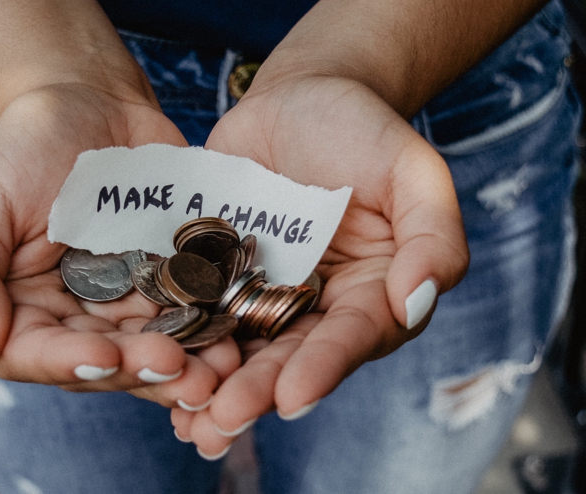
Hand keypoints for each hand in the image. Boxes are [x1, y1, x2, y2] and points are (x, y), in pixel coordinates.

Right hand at [0, 84, 240, 407]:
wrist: (90, 103)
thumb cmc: (23, 150)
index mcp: (22, 312)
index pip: (36, 356)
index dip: (70, 364)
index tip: (106, 357)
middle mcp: (76, 322)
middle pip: (106, 365)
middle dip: (142, 371)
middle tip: (180, 368)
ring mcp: (129, 307)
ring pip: (156, 352)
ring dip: (189, 368)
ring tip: (220, 369)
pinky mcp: (174, 285)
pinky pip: (195, 317)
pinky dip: (215, 332)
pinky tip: (238, 337)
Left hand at [174, 75, 468, 455]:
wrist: (300, 96)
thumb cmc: (365, 129)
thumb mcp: (413, 171)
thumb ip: (433, 236)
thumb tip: (417, 302)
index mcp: (373, 294)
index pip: (352, 337)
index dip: (324, 367)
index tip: (293, 396)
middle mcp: (319, 308)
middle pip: (290, 357)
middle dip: (258, 391)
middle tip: (224, 418)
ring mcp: (264, 295)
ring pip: (240, 349)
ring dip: (214, 387)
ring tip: (186, 422)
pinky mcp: (217, 277)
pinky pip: (197, 313)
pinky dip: (178, 343)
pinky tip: (152, 372)